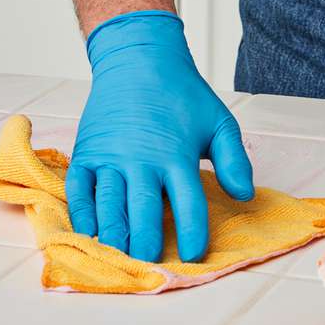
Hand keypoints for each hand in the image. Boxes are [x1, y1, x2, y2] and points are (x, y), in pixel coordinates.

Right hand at [67, 10, 253, 262]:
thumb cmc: (182, 94)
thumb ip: (234, 159)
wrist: (138, 59)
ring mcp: (110, 156)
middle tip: (150, 265)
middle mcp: (141, 159)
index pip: (188, 205)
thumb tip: (245, 195)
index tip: (194, 257)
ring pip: (109, 205)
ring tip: (119, 257)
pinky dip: (81, 213)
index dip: (192, 235)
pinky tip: (88, 232)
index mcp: (176, 154)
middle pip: (143, 212)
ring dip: (113, 235)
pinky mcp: (87, 151)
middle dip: (147, 244)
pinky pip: (79, 188)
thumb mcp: (218, 121)